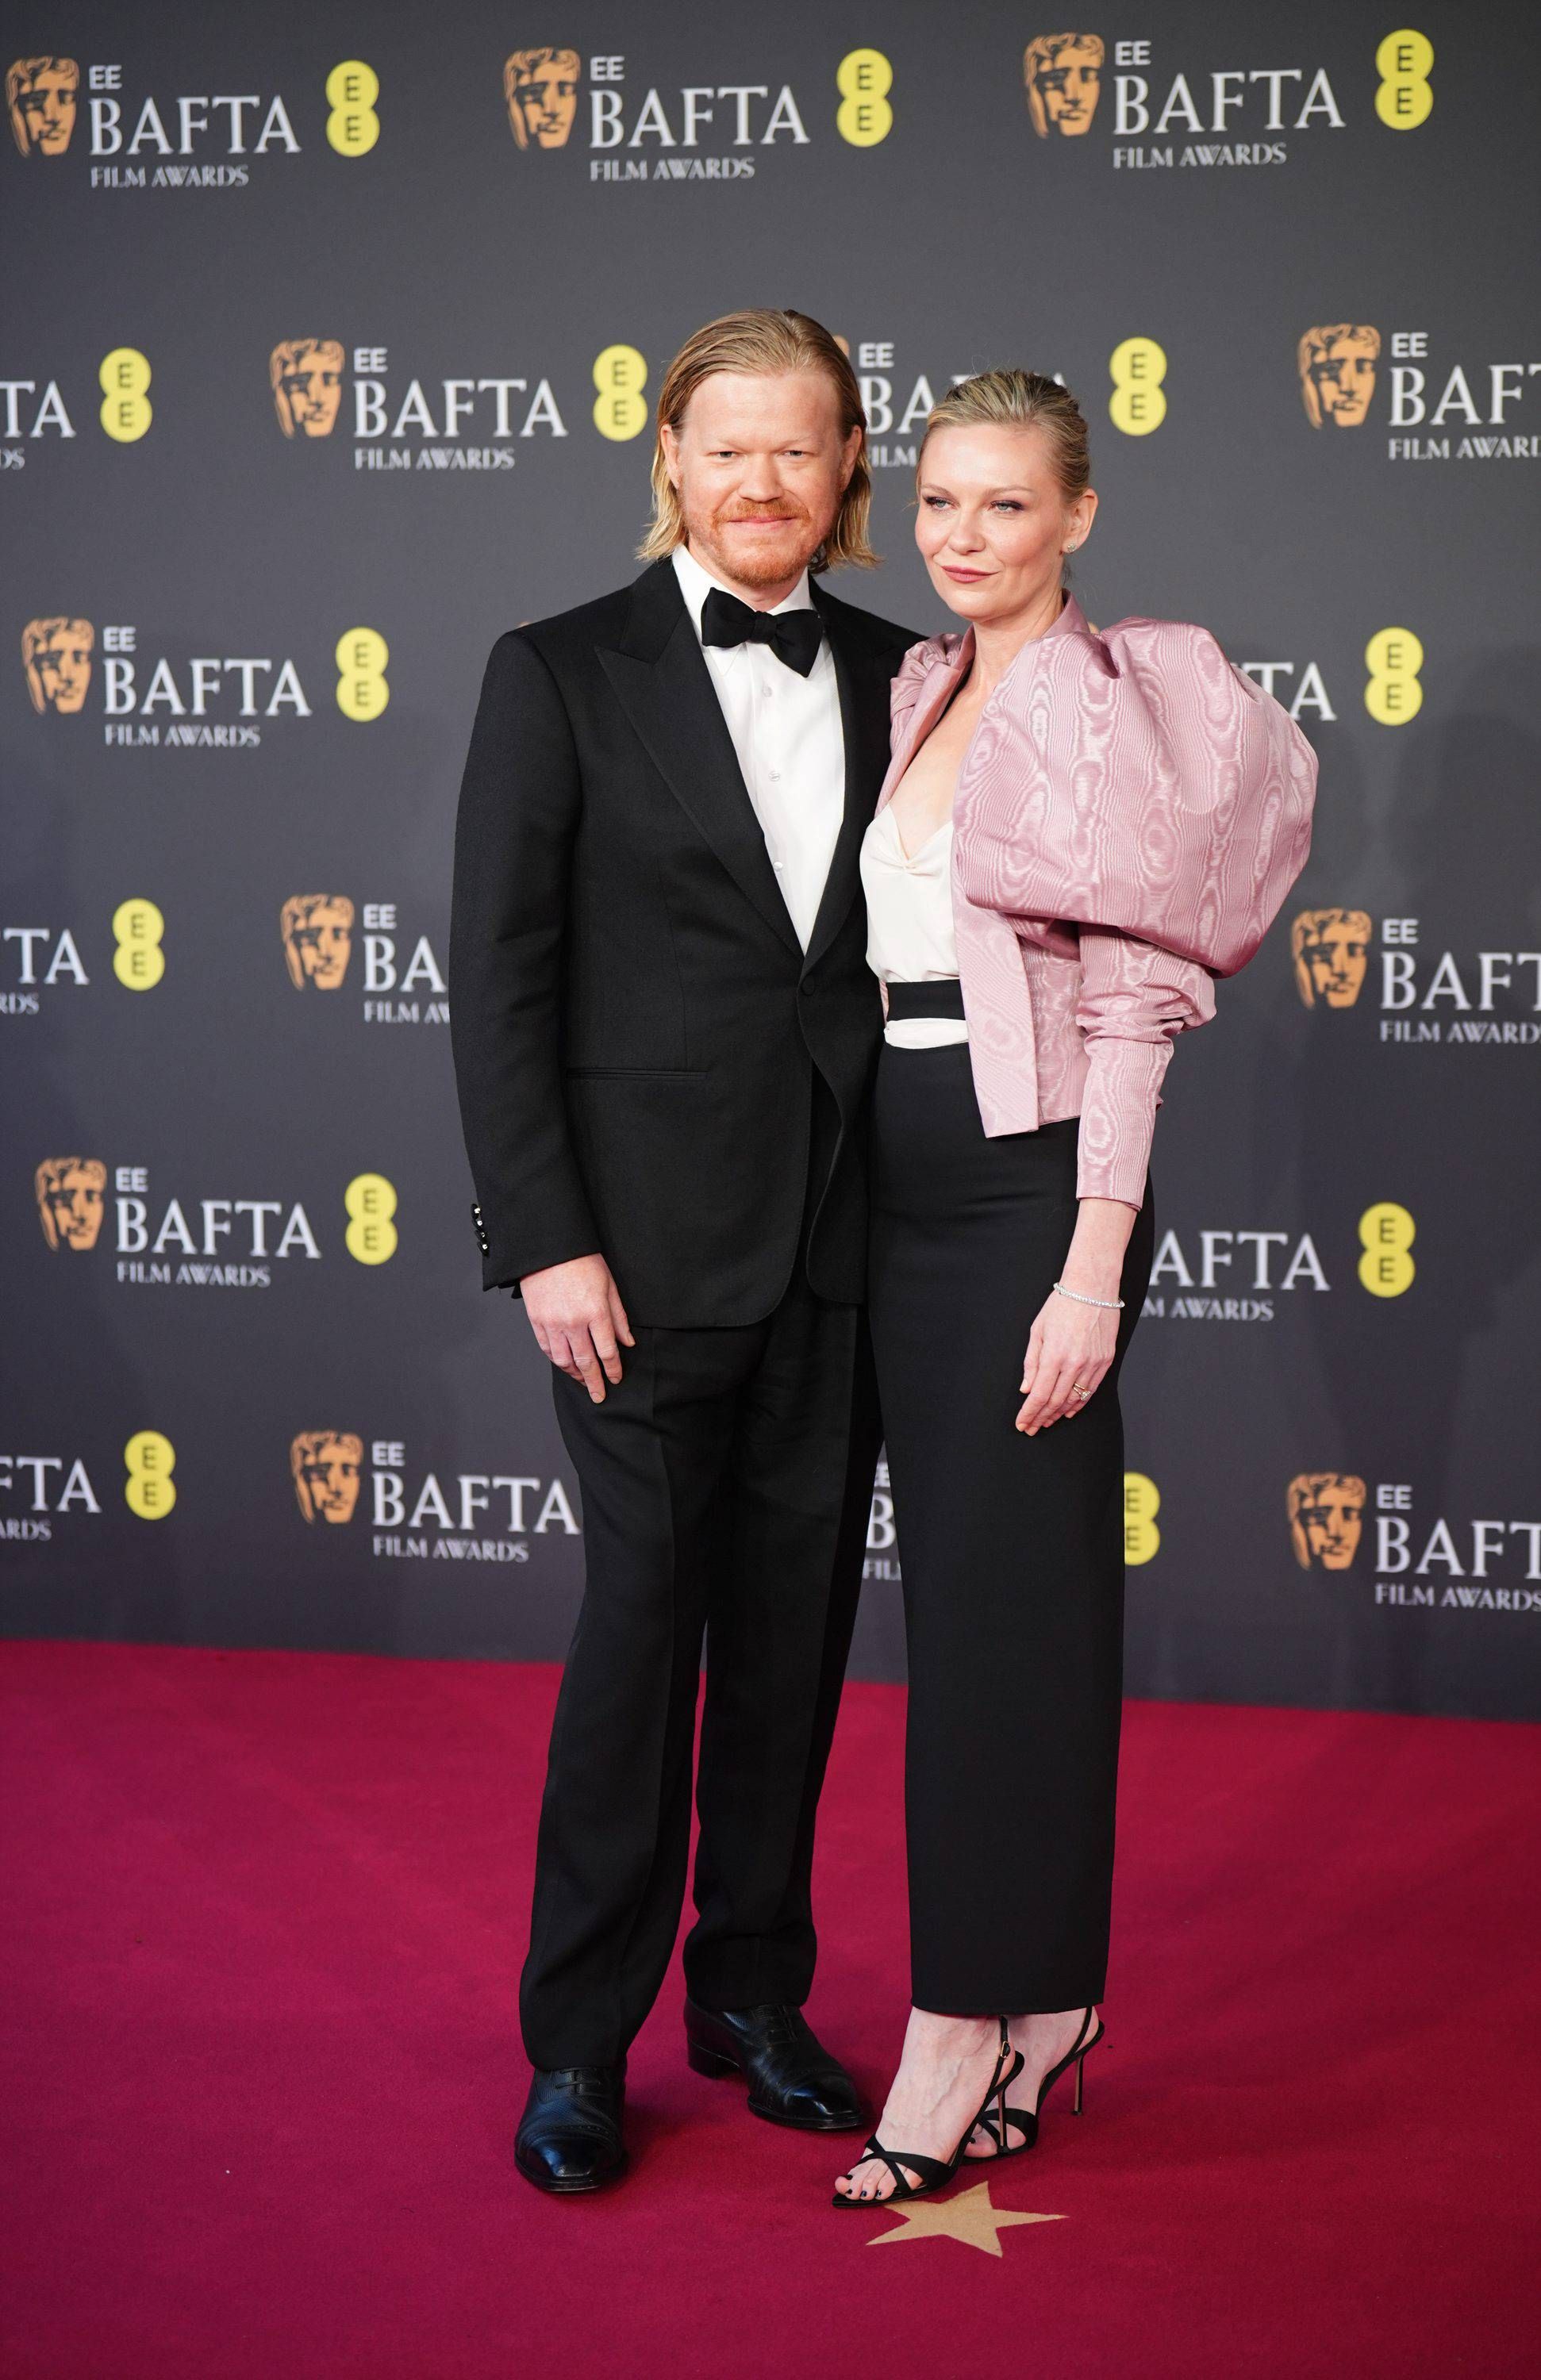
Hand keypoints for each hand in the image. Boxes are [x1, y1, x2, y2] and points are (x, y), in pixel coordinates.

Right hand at [520, 1254, 633, 1402]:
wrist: (549, 1248)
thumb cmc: (582, 1262)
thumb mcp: (609, 1286)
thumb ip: (618, 1317)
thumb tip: (627, 1342)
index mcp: (596, 1313)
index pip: (607, 1352)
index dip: (613, 1369)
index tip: (616, 1379)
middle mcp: (574, 1322)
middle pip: (586, 1362)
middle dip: (594, 1382)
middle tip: (599, 1396)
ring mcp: (552, 1323)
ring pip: (564, 1360)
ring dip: (575, 1375)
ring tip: (583, 1381)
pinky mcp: (536, 1321)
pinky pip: (547, 1349)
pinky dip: (557, 1361)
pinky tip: (565, 1365)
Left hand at [1017, 1287, 1116, 1434]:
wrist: (1092, 1289)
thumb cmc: (1062, 1305)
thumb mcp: (1037, 1330)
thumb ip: (1032, 1362)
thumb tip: (1027, 1389)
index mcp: (1054, 1355)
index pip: (1039, 1395)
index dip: (1029, 1413)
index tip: (1022, 1424)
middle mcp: (1075, 1363)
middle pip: (1056, 1402)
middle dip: (1041, 1418)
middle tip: (1032, 1427)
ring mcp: (1093, 1364)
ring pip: (1074, 1400)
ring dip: (1058, 1414)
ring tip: (1046, 1421)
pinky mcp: (1106, 1361)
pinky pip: (1091, 1390)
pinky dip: (1078, 1404)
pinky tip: (1068, 1411)